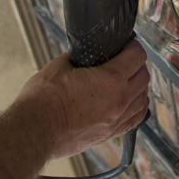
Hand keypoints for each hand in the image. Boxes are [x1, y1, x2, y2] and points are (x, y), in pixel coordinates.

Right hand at [17, 40, 149, 159]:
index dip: (133, 46)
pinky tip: (130, 101)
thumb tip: (85, 54)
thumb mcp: (61, 65)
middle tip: (126, 58)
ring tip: (128, 79)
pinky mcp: (109, 135)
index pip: (137, 57)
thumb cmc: (44, 99)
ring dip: (139, 86)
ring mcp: (115, 121)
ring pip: (142, 100)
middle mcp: (119, 102)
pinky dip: (137, 107)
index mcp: (110, 80)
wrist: (35, 131)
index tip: (128, 43)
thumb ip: (80, 57)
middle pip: (144, 78)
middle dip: (137, 64)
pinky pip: (135, 120)